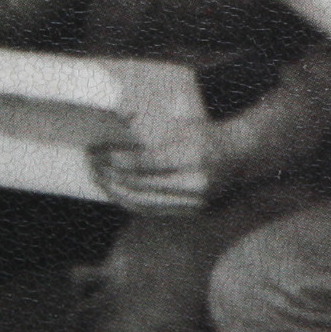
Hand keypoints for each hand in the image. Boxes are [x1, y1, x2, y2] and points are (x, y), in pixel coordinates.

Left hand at [90, 99, 215, 215]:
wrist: (239, 158)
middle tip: (92, 163)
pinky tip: (115, 190)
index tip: (97, 151)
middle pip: (139, 184)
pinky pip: (151, 210)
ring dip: (115, 190)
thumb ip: (151, 126)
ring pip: (142, 202)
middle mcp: (194, 182)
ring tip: (98, 177)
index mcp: (192, 155)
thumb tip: (116, 118)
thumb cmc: (206, 136)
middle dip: (110, 174)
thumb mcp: (181, 124)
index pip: (144, 162)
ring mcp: (193, 202)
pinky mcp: (190, 212)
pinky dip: (129, 200)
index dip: (116, 158)